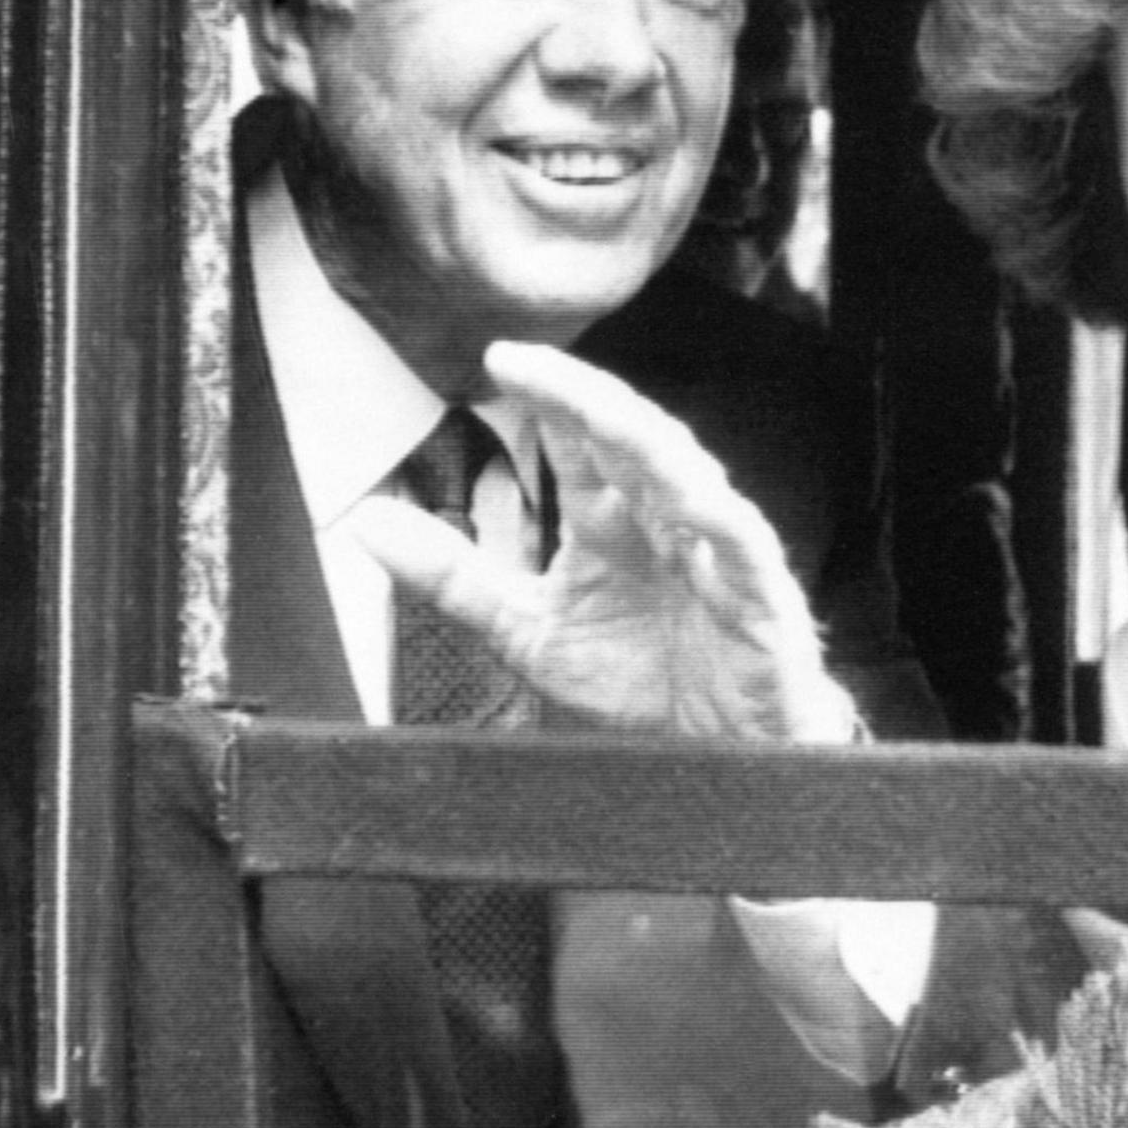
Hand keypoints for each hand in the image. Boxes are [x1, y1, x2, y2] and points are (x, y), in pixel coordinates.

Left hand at [342, 341, 857, 742]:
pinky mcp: (763, 602)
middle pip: (633, 440)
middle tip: (532, 366)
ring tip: (602, 411)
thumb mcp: (527, 629)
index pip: (582, 441)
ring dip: (649, 442)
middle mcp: (666, 523)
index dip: (549, 397)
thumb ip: (453, 575)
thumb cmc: (639, 682)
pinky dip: (724, 524)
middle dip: (587, 399)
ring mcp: (717, 557)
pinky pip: (747, 552)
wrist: (712, 767)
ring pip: (691, 479)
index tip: (498, 360)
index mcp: (614, 522)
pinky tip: (694, 500)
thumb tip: (364, 518)